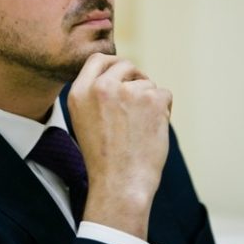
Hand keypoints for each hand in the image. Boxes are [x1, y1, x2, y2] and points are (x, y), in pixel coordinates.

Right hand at [67, 53, 171, 239]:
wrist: (120, 183)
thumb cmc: (103, 158)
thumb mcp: (83, 121)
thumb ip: (94, 94)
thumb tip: (117, 75)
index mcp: (79, 92)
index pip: (97, 59)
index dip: (112, 64)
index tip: (121, 73)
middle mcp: (101, 87)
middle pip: (125, 65)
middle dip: (134, 79)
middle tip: (139, 102)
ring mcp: (128, 91)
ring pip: (147, 83)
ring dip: (149, 101)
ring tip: (140, 129)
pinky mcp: (152, 99)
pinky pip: (164, 94)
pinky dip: (164, 109)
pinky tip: (153, 130)